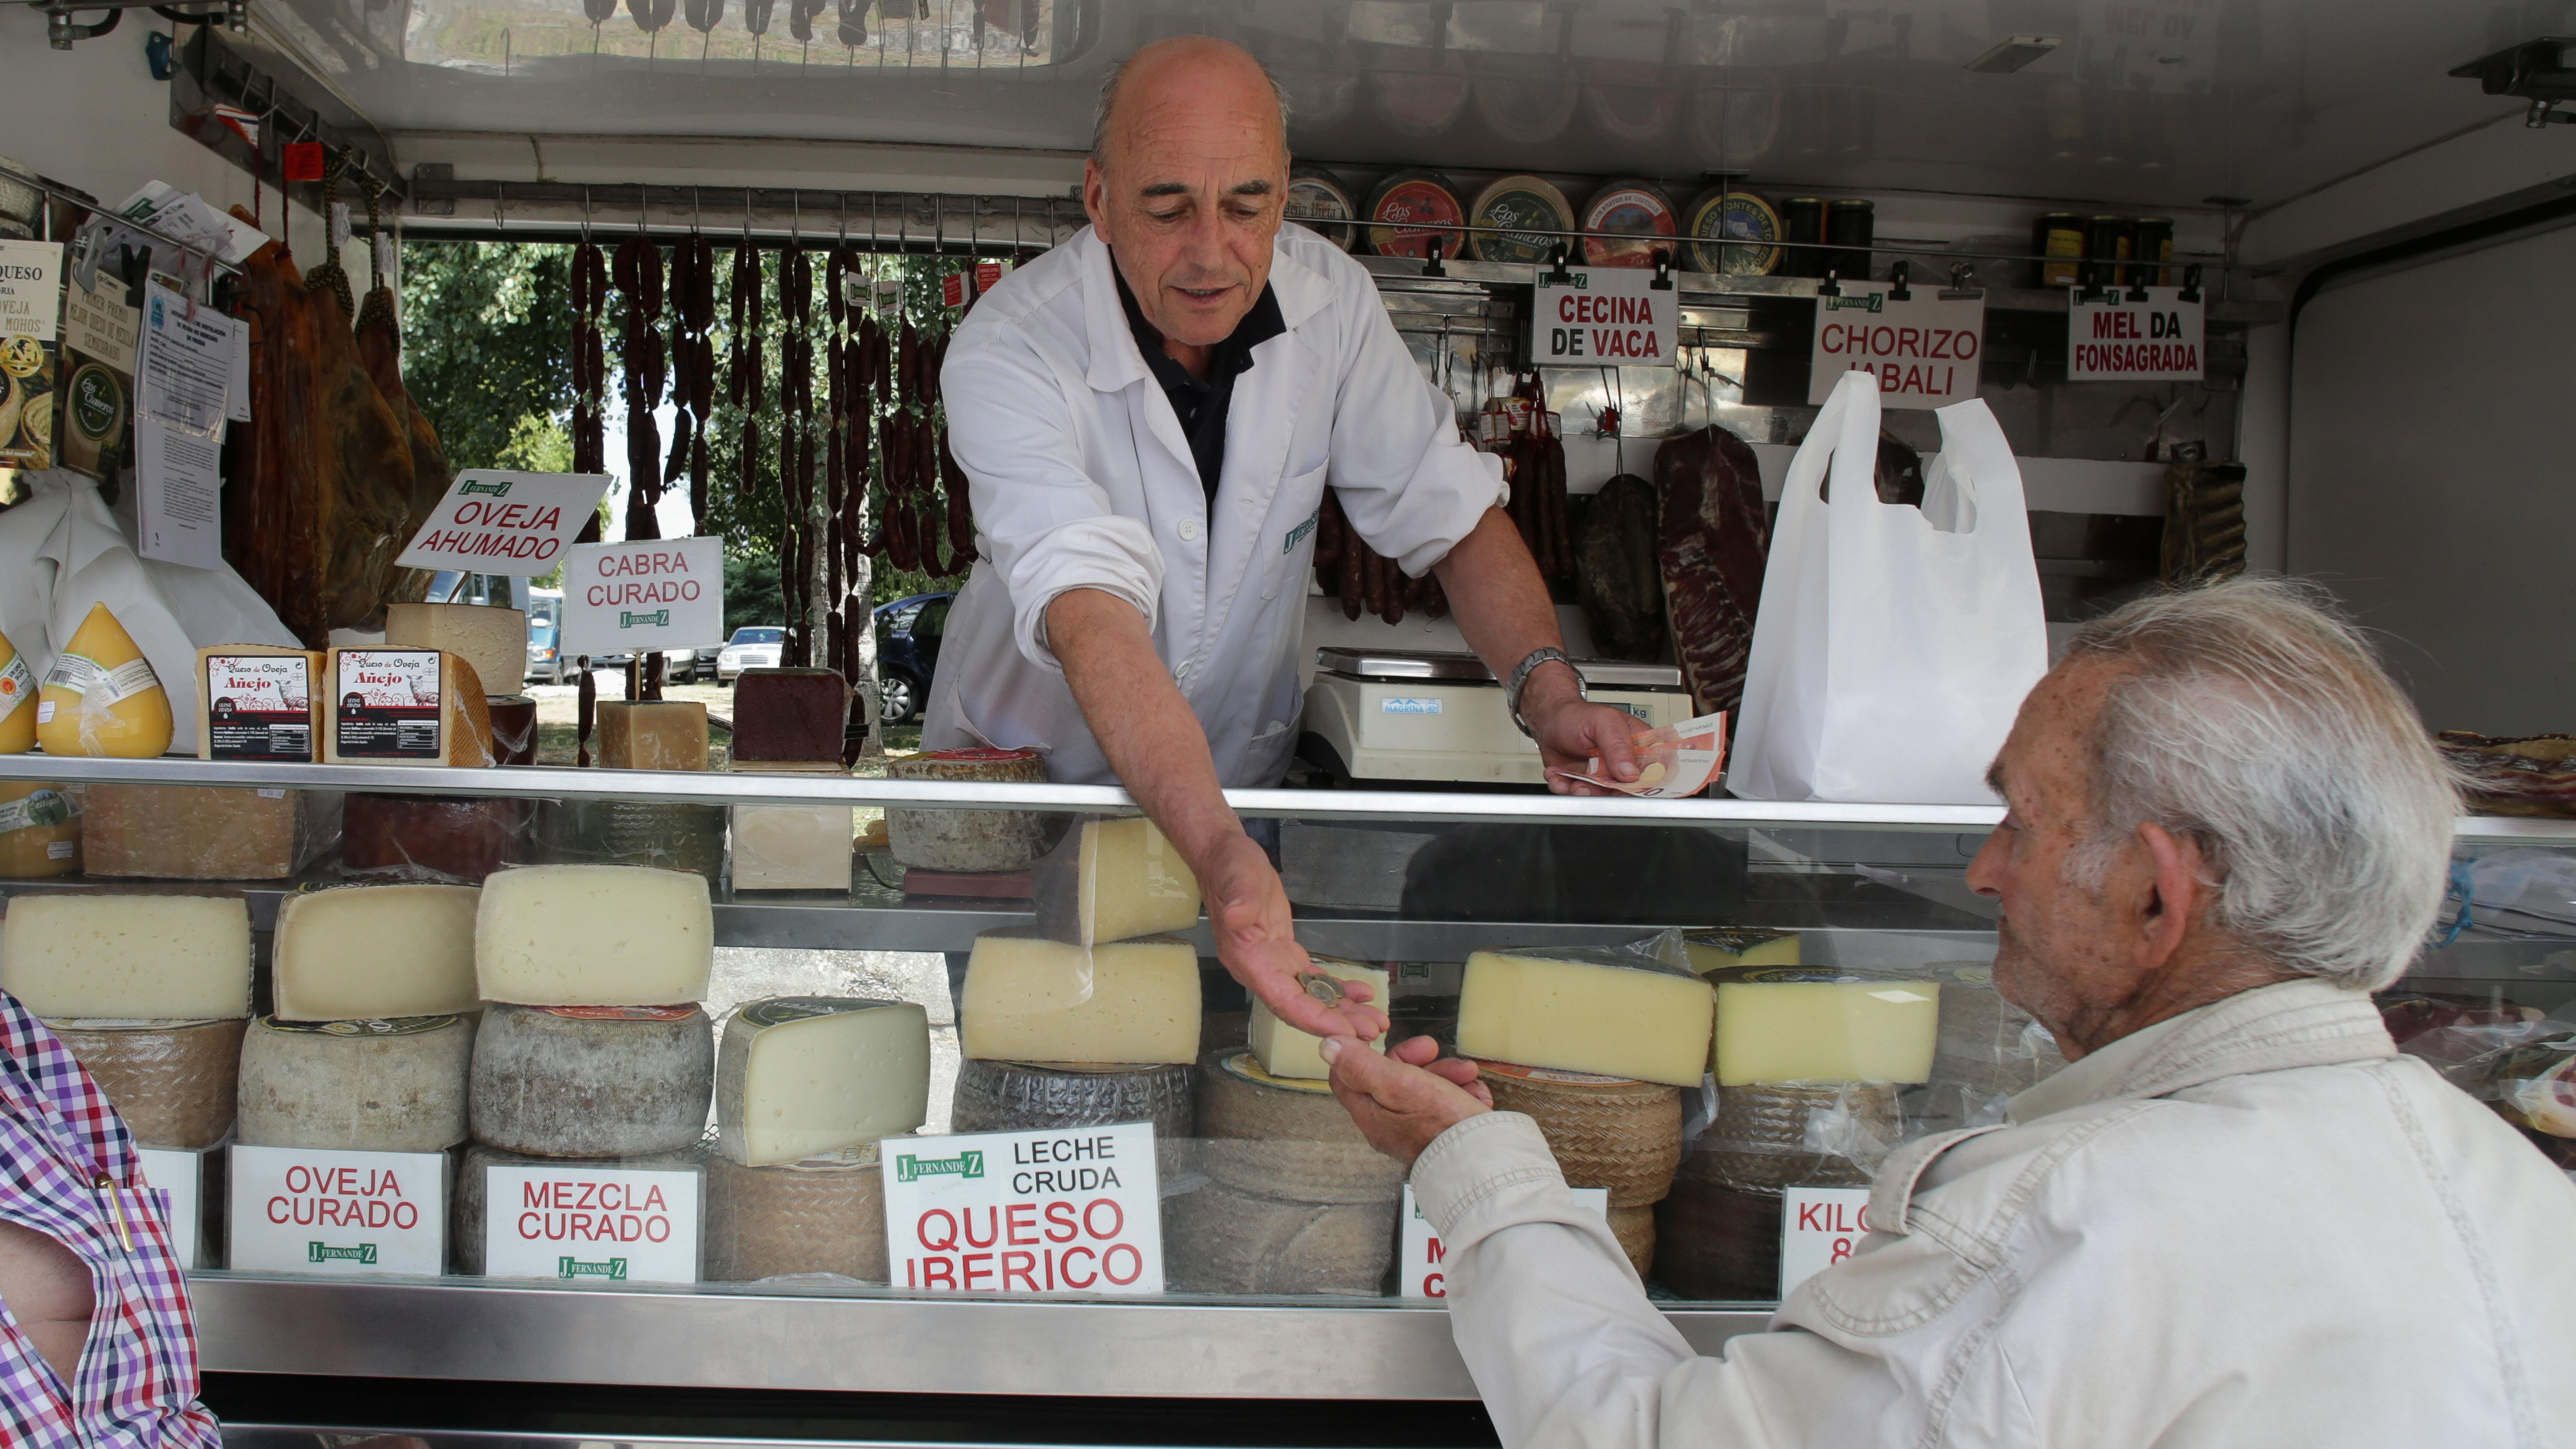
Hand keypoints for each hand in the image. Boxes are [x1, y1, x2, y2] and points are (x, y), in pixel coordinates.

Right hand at [1201, 832, 1388, 1041]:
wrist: (1224, 859)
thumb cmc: (1229, 867)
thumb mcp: (1236, 876)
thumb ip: (1240, 899)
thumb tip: (1237, 916)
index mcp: (1248, 960)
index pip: (1283, 1001)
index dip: (1313, 1019)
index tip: (1342, 1032)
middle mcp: (1260, 970)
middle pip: (1301, 1007)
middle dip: (1336, 1023)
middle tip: (1371, 1031)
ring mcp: (1274, 965)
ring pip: (1310, 998)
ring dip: (1341, 1012)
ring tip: (1373, 1020)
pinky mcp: (1285, 955)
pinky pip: (1312, 980)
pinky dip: (1336, 990)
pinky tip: (1360, 995)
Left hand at [1321, 1034, 1490, 1166]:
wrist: (1486, 1164)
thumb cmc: (1442, 1125)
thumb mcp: (1399, 1085)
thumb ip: (1363, 1065)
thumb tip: (1328, 1046)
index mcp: (1371, 1114)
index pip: (1348, 1076)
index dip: (1363, 1050)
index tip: (1382, 1035)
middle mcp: (1388, 1126)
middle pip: (1390, 1078)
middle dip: (1415, 1059)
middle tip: (1433, 1049)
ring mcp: (1415, 1131)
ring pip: (1423, 1088)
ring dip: (1446, 1073)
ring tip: (1467, 1073)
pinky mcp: (1440, 1134)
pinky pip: (1445, 1105)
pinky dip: (1460, 1093)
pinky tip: (1474, 1094)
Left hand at [1522, 664, 1646, 795]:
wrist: (1550, 720)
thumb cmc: (1578, 715)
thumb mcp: (1603, 722)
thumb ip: (1618, 745)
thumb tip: (1630, 773)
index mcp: (1638, 745)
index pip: (1654, 771)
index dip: (1646, 785)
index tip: (1630, 789)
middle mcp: (1623, 764)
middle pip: (1627, 791)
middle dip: (1607, 793)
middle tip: (1591, 785)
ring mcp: (1604, 776)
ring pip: (1601, 798)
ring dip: (1583, 792)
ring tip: (1572, 780)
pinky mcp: (1584, 783)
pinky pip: (1577, 795)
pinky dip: (1565, 788)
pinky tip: (1558, 774)